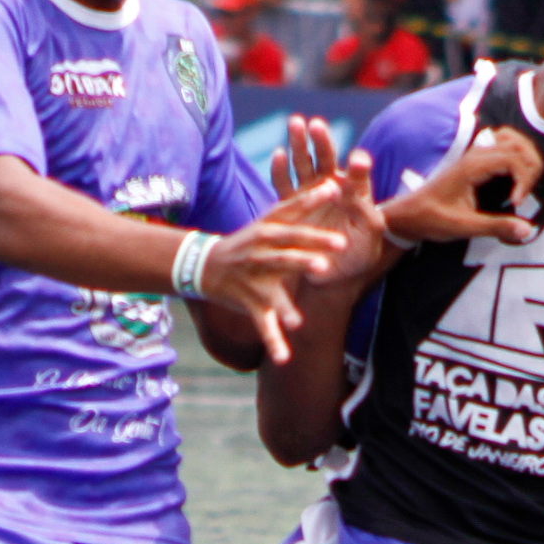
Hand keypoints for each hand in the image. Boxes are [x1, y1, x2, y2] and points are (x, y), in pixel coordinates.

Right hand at [200, 180, 349, 365]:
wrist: (205, 265)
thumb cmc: (249, 241)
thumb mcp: (269, 220)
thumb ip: (302, 206)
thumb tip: (338, 184)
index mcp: (268, 231)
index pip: (293, 215)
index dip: (313, 203)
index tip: (337, 189)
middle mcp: (260, 254)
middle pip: (286, 254)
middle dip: (308, 256)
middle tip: (334, 255)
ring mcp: (254, 281)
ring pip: (272, 294)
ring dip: (285, 307)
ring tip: (297, 321)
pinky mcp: (251, 304)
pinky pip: (264, 326)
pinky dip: (274, 343)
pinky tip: (285, 360)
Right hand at [270, 118, 387, 283]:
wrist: (335, 274)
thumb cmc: (360, 253)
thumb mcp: (369, 232)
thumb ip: (365, 206)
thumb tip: (363, 187)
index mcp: (354, 192)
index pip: (356, 173)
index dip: (356, 165)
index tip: (357, 159)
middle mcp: (332, 188)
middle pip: (326, 159)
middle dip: (321, 141)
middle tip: (316, 124)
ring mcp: (310, 195)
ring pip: (303, 165)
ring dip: (299, 143)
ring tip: (295, 122)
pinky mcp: (291, 208)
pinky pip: (283, 186)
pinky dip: (280, 170)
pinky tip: (278, 154)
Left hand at [381, 125, 543, 248]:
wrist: (408, 214)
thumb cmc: (432, 219)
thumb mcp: (464, 227)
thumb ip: (496, 227)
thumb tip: (528, 230)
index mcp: (473, 166)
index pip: (514, 159)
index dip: (525, 180)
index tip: (517, 204)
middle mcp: (476, 155)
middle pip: (519, 145)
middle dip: (531, 169)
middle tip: (523, 197)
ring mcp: (476, 155)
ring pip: (513, 140)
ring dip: (527, 159)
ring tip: (523, 185)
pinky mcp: (476, 161)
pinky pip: (504, 145)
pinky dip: (517, 156)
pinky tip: (515, 179)